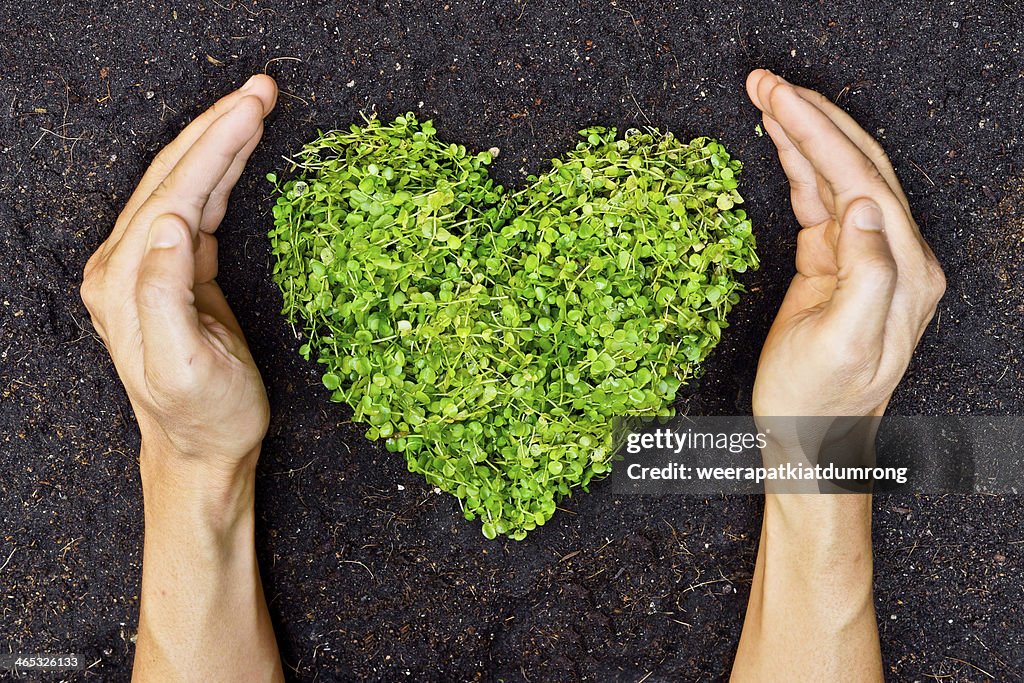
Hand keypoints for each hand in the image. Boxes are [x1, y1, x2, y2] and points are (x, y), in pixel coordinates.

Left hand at [81, 75, 278, 475]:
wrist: (202, 451)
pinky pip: (197, 207)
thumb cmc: (203, 416)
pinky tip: (240, 151)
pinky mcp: (177, 273)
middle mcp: (126, 265)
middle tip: (262, 89)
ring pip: (185, 184)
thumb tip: (170, 226)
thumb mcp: (183, 365)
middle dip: (218, 127)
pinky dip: (221, 173)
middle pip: (173, 176)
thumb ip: (164, 294)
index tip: (255, 108)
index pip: (173, 193)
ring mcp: (148, 266)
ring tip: (257, 105)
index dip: (216, 146)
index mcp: (124, 282)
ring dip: (221, 142)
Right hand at [746, 69, 944, 418]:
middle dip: (810, 116)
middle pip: (855, 163)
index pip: (860, 179)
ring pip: (835, 175)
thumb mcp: (846, 345)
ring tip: (763, 97)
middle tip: (763, 82)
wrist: (812, 438)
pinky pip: (817, 200)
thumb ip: (868, 275)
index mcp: (903, 270)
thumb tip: (859, 209)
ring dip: (800, 132)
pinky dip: (796, 165)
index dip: (816, 133)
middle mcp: (893, 254)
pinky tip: (778, 141)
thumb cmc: (820, 400)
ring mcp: (864, 255)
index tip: (775, 98)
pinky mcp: (834, 262)